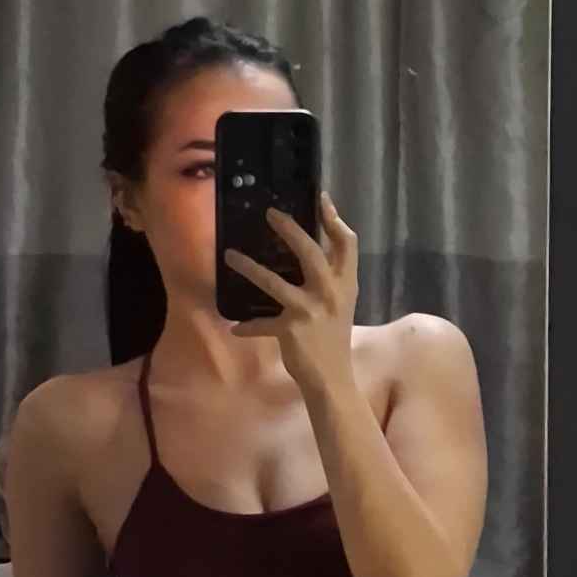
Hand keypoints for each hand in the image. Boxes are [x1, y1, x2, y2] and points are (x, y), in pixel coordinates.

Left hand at [223, 190, 359, 391]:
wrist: (333, 378)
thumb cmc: (333, 337)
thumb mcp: (340, 304)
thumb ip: (330, 279)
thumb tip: (306, 255)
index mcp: (346, 283)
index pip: (347, 244)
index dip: (334, 219)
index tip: (321, 198)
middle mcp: (330, 292)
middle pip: (310, 251)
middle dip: (289, 229)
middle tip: (270, 213)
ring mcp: (310, 310)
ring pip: (274, 282)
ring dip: (248, 267)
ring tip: (229, 256)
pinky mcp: (291, 330)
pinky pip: (262, 324)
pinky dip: (248, 326)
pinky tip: (234, 328)